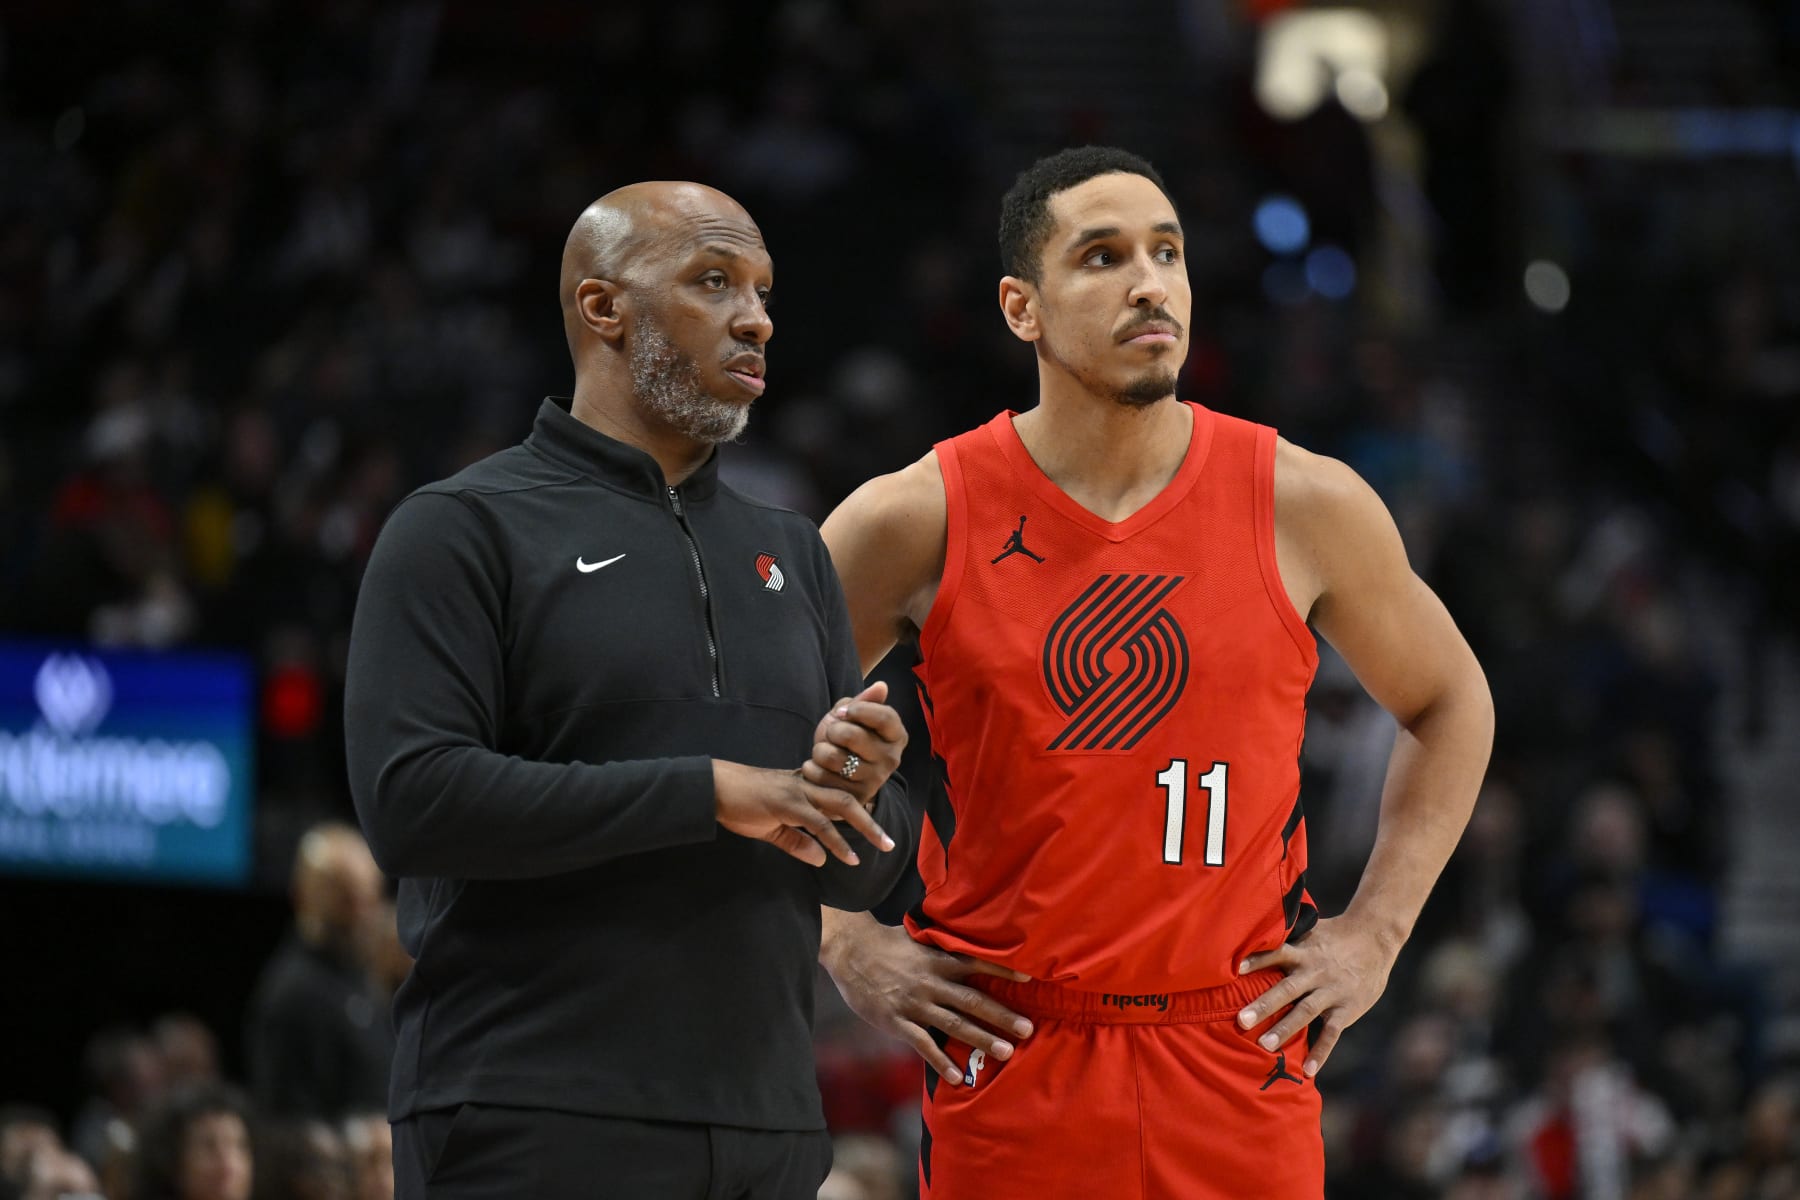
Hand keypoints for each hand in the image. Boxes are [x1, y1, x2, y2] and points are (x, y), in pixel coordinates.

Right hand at [713, 760, 895, 867]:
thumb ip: (797, 842)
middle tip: (891, 842)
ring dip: (866, 827)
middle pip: (849, 798)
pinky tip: (849, 856)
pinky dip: (837, 841)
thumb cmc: (740, 804)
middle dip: (872, 821)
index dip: (860, 811)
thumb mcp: (772, 827)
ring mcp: (799, 792)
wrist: (714, 788)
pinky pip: (819, 823)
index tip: (876, 830)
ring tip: (883, 845)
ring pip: (842, 806)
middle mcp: (807, 785)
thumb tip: (821, 860)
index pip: (839, 795)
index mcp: (804, 786)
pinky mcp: (788, 804)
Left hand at [800, 681, 907, 808]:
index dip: (857, 710)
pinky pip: (821, 776)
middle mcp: (892, 759)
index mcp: (897, 735)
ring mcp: (874, 780)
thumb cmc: (846, 738)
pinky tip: (818, 768)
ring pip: (832, 757)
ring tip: (824, 752)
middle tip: (832, 734)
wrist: (837, 774)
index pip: (883, 717)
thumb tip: (881, 686)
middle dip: (833, 730)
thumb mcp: (853, 716)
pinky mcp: (854, 797)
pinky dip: (812, 768)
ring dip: (819, 750)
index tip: (841, 712)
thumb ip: (864, 700)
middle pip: (851, 735)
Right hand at [822, 918, 1033, 1084]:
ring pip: (954, 1024)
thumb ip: (941, 945)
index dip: (1002, 973)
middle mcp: (931, 982)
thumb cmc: (885, 942)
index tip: (1028, 981)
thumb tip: (965, 940)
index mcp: (937, 960)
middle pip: (972, 1000)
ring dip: (980, 1039)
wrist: (848, 950)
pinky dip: (939, 1060)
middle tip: (1027, 1029)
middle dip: (1001, 1015)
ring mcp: (914, 1004)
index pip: (976, 965)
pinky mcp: (897, 1021)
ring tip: (1005, 1052)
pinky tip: (955, 1075)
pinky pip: (922, 1044)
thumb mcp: (917, 937)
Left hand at [1234, 915, 1397, 1077]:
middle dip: (1264, 1005)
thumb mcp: (1310, 929)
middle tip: (1241, 1020)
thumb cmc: (1333, 935)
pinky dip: (1321, 1051)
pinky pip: (1332, 1032)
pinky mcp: (1347, 1008)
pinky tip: (1308, 1070)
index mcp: (1303, 951)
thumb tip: (1250, 936)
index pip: (1277, 954)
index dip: (1257, 960)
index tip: (1235, 970)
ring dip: (1285, 1029)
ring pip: (1305, 1011)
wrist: (1376, 937)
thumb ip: (1286, 938)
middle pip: (1287, 988)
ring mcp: (1331, 991)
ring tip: (1264, 1046)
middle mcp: (1315, 971)